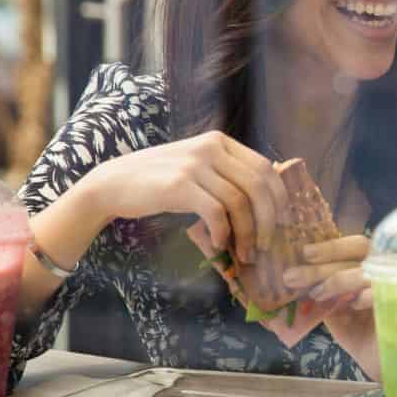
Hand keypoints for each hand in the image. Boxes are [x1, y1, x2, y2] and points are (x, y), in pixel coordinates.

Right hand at [84, 130, 288, 264]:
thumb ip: (227, 177)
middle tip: (268, 246)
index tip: (284, 222)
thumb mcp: (198, 169)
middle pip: (258, 186)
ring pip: (240, 202)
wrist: (112, 184)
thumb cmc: (160, 182)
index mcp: (221, 142)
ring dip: (248, 234)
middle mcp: (211, 148)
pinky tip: (219, 245)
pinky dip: (223, 233)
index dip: (280, 198)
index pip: (265, 168)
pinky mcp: (179, 184)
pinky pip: (216, 212)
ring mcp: (195, 164)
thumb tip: (267, 208)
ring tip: (245, 254)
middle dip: (269, 221)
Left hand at [285, 234, 378, 373]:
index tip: (305, 254)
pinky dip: (365, 295)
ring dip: (337, 280)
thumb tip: (296, 285)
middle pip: (359, 252)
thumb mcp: (338, 314)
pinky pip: (385, 291)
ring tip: (316, 294)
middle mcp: (390, 270)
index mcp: (372, 269)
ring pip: (367, 270)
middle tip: (293, 276)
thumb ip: (324, 297)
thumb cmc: (365, 337)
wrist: (388, 367)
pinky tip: (352, 304)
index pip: (355, 246)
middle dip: (323, 266)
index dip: (332, 247)